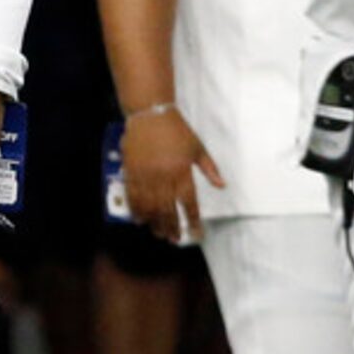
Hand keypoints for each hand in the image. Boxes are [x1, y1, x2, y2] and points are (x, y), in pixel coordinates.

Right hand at [122, 106, 222, 243]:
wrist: (151, 115)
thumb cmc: (177, 131)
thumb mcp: (198, 148)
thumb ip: (210, 169)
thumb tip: (222, 185)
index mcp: (182, 171)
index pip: (189, 203)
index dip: (193, 221)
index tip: (196, 233)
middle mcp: (164, 177)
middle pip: (168, 210)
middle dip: (172, 227)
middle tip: (174, 238)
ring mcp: (146, 175)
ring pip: (150, 207)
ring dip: (154, 223)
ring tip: (158, 233)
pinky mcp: (131, 172)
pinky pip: (133, 197)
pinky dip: (136, 210)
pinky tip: (140, 220)